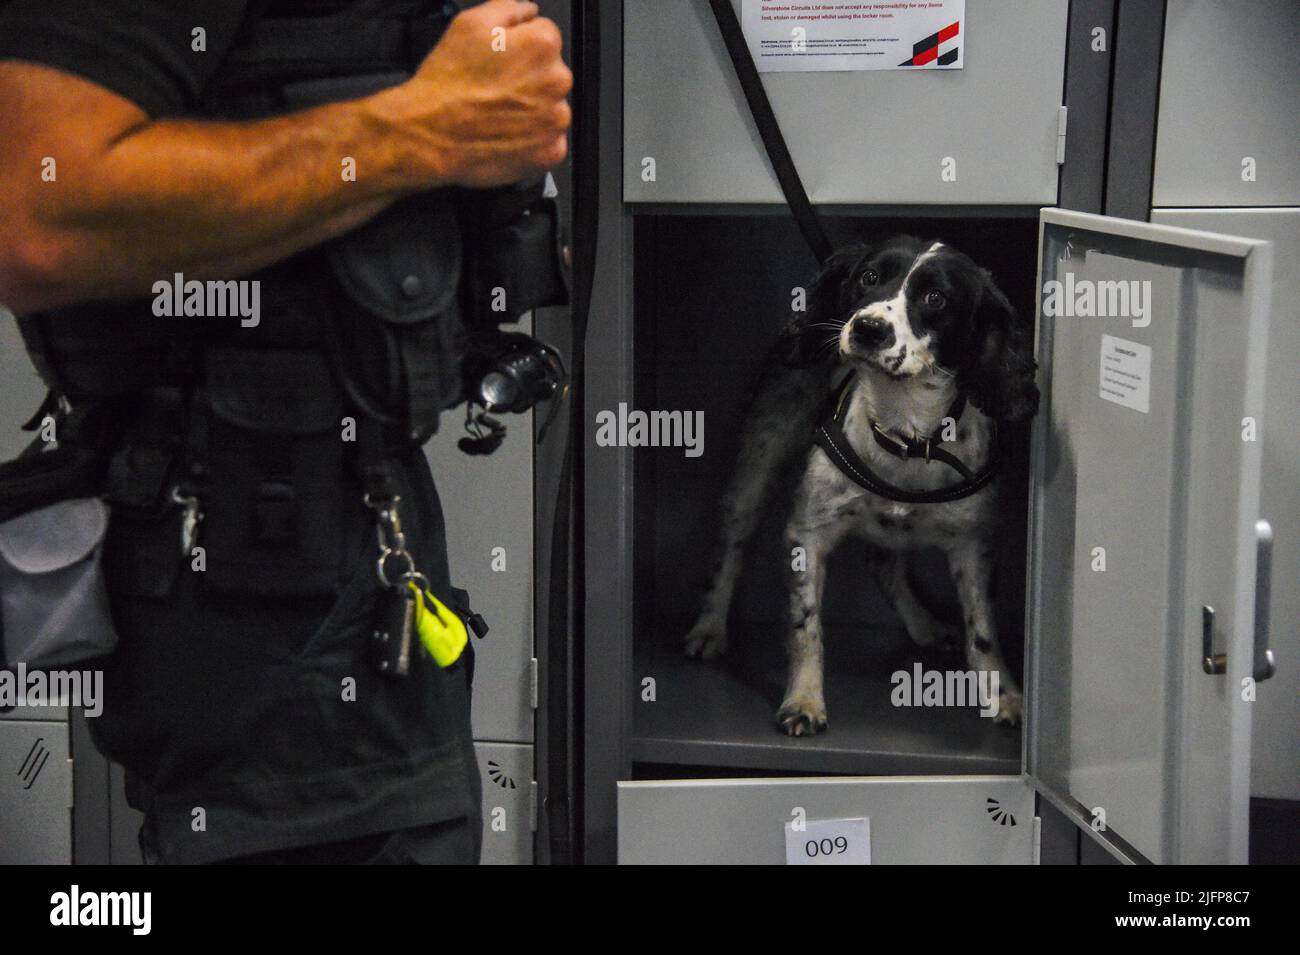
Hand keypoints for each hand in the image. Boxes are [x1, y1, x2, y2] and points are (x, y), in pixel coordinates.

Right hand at [385, 0, 572, 187]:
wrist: (432, 134)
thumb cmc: (448, 82)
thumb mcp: (471, 23)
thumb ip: (509, 8)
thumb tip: (528, 10)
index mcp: (542, 46)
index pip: (546, 36)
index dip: (520, 46)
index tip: (502, 60)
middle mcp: (557, 82)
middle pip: (551, 72)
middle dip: (528, 77)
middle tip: (495, 87)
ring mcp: (556, 120)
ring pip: (551, 106)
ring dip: (532, 108)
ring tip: (497, 111)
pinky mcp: (550, 151)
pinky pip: (549, 139)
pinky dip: (533, 137)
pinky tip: (506, 131)